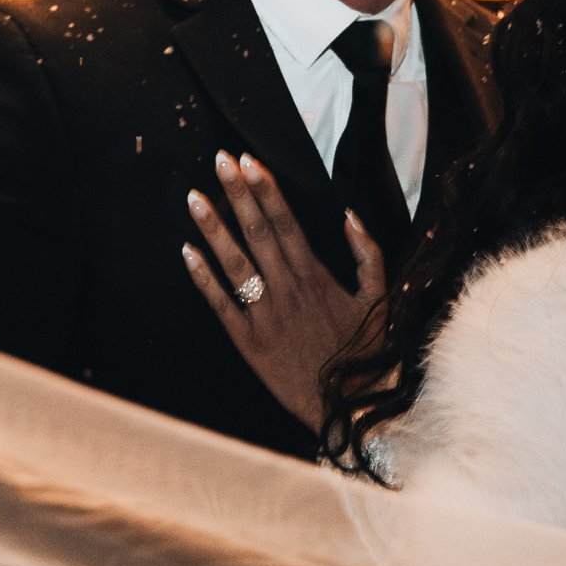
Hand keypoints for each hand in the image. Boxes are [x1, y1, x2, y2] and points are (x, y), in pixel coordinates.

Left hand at [182, 151, 384, 431]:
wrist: (351, 406)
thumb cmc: (366, 353)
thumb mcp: (378, 299)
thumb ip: (368, 255)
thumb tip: (350, 216)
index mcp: (316, 276)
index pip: (286, 222)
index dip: (265, 189)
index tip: (249, 161)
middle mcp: (287, 290)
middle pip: (258, 232)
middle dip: (238, 193)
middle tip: (220, 159)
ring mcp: (265, 315)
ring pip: (234, 262)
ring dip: (213, 228)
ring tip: (194, 197)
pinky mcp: (248, 342)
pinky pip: (221, 305)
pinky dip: (203, 278)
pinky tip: (186, 252)